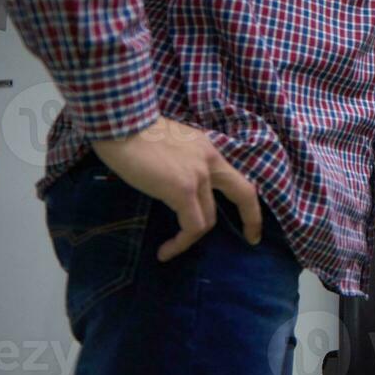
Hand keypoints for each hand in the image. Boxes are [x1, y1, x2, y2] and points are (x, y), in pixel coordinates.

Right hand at [90, 116, 261, 260]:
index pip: (235, 176)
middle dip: (251, 218)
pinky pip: (192, 226)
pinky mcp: (183, 189)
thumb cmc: (135, 132)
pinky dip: (180, 243)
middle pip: (244, 193)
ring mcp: (199, 175)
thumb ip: (183, 162)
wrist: (122, 123)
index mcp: (207, 150)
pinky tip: (164, 251)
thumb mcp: (171, 145)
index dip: (246, 198)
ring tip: (170, 249)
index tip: (248, 216)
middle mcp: (210, 161)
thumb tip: (175, 183)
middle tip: (252, 238)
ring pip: (208, 219)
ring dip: (190, 239)